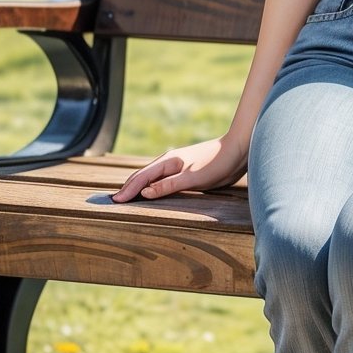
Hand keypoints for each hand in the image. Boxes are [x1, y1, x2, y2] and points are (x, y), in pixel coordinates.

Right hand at [111, 135, 247, 203]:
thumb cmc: (217, 163)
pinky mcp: (185, 171)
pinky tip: (152, 193)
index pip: (140, 178)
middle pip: (142, 176)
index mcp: (167, 162)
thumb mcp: (192, 178)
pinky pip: (162, 180)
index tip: (114, 202)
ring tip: (127, 198)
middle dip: (128, 188)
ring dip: (138, 187)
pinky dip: (151, 187)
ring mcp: (177, 166)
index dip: (127, 190)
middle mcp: (169, 162)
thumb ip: (168, 186)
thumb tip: (143, 193)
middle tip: (114, 202)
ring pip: (151, 177)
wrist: (238, 150)